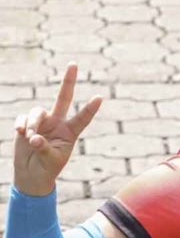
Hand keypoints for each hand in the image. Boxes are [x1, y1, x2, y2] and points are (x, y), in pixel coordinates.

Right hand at [13, 64, 101, 195]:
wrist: (32, 174)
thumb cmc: (48, 167)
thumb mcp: (50, 159)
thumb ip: (44, 147)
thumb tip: (33, 137)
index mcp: (70, 132)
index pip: (82, 118)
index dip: (90, 108)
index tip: (100, 97)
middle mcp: (58, 123)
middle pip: (63, 98)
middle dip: (68, 81)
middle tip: (73, 63)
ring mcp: (42, 122)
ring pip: (38, 111)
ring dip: (33, 123)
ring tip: (31, 137)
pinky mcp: (26, 125)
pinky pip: (24, 118)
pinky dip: (22, 125)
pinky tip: (21, 133)